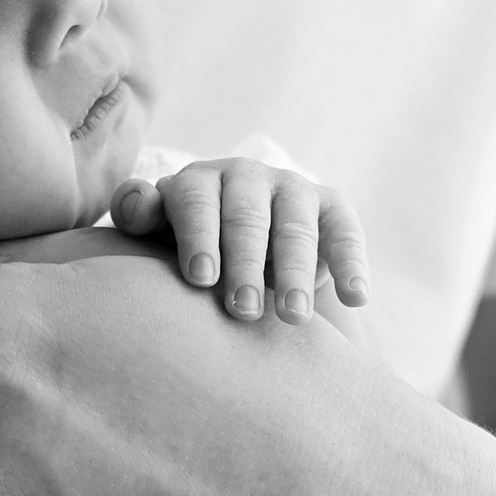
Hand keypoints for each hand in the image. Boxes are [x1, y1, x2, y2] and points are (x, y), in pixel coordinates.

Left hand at [110, 159, 369, 324]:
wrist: (244, 242)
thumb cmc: (190, 243)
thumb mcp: (159, 231)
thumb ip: (140, 216)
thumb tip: (137, 201)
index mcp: (200, 182)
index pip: (196, 200)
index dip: (199, 237)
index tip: (201, 279)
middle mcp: (246, 178)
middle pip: (247, 217)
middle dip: (247, 263)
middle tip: (244, 311)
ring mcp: (292, 190)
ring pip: (295, 228)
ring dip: (296, 272)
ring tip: (293, 317)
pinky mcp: (331, 208)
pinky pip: (345, 231)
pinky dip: (351, 263)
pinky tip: (357, 297)